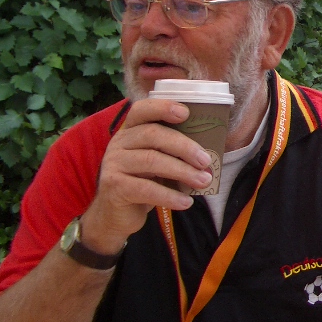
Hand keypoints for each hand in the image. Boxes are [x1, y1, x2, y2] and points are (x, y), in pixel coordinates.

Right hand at [79, 98, 213, 255]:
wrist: (117, 214)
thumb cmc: (145, 181)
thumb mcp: (158, 160)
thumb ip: (174, 151)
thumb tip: (208, 152)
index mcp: (131, 130)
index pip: (142, 110)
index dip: (163, 107)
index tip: (186, 113)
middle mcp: (119, 142)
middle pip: (153, 135)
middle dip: (184, 147)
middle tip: (206, 160)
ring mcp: (113, 163)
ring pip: (151, 161)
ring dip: (183, 171)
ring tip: (204, 181)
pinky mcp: (114, 186)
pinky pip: (146, 189)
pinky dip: (170, 196)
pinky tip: (186, 202)